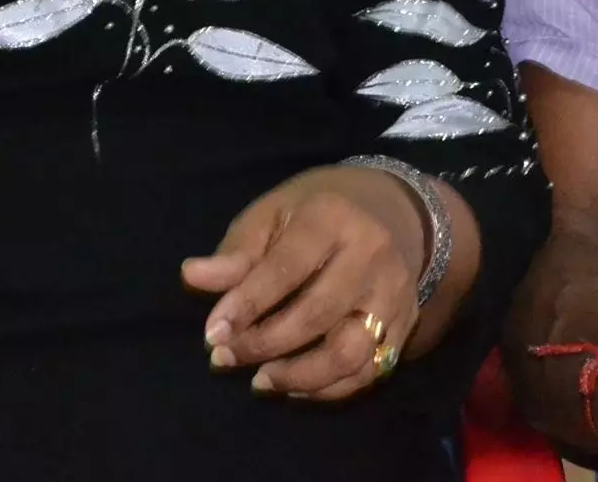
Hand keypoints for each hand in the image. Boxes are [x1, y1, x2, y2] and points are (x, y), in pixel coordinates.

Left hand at [182, 164, 426, 401]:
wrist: (393, 209)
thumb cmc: (317, 211)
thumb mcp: (274, 212)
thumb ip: (238, 250)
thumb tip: (193, 275)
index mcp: (332, 218)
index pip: (287, 268)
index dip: (246, 304)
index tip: (211, 334)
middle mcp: (371, 255)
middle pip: (318, 313)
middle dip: (265, 344)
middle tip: (225, 358)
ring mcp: (393, 293)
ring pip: (351, 351)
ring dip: (300, 376)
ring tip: (260, 381)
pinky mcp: (405, 323)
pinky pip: (370, 370)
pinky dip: (329, 389)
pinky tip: (294, 387)